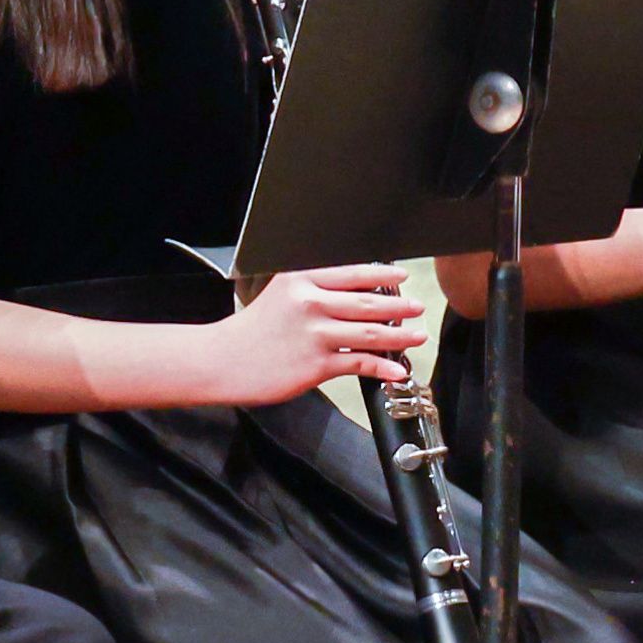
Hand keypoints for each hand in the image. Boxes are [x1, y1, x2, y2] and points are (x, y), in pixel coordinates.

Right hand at [202, 266, 430, 406]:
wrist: (225, 360)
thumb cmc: (253, 329)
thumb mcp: (280, 294)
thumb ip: (313, 288)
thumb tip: (355, 292)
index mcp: (301, 279)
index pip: (352, 272)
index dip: (382, 274)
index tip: (401, 275)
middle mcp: (310, 302)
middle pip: (367, 302)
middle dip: (399, 306)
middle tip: (417, 308)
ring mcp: (314, 334)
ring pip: (369, 333)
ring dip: (399, 335)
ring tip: (416, 336)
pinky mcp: (316, 364)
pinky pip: (359, 363)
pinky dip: (383, 367)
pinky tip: (396, 370)